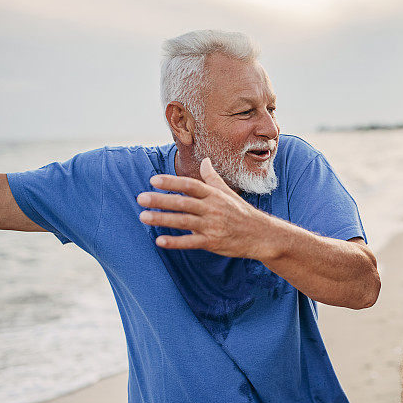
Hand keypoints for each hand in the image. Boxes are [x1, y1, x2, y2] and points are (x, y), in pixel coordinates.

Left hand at [136, 158, 274, 258]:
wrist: (261, 235)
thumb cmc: (242, 212)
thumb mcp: (228, 193)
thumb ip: (212, 178)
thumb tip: (205, 160)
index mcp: (214, 195)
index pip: (190, 185)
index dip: (172, 182)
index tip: (154, 180)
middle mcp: (212, 209)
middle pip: (183, 202)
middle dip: (161, 200)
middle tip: (141, 198)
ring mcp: (212, 226)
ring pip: (184, 221)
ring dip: (163, 219)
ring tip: (143, 217)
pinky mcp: (213, 242)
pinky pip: (191, 242)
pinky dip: (175, 242)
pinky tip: (160, 241)